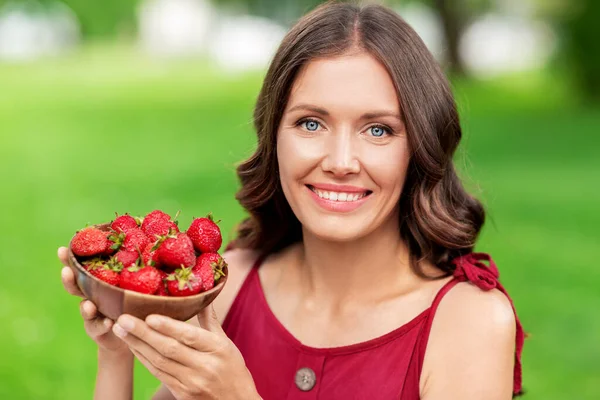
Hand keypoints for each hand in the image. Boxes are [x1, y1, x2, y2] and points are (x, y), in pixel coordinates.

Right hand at [58, 247, 128, 354]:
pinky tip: (108, 323)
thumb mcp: (137, 281)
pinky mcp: (98, 330)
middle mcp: (91, 296)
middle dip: (69, 279)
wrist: (130, 332)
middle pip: (75, 286)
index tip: (62, 249)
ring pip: (84, 308)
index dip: (70, 260)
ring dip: (85, 307)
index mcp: (98, 281)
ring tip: (89, 305)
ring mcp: (93, 314)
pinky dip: (102, 324)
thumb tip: (152, 238)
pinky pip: (98, 327)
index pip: (82, 268)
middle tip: (66, 271)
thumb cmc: (134, 300)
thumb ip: (136, 267)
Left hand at [112, 305, 259, 399]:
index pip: (189, 336)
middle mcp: (204, 367)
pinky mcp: (181, 394)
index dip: (168, 326)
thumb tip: (202, 295)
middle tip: (123, 319)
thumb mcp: (226, 343)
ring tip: (121, 330)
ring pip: (159, 362)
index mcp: (217, 349)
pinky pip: (158, 374)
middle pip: (169, 349)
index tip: (148, 316)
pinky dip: (143, 359)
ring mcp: (191, 382)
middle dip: (142, 333)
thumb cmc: (232, 368)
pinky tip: (133, 347)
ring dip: (137, 346)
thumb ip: (210, 320)